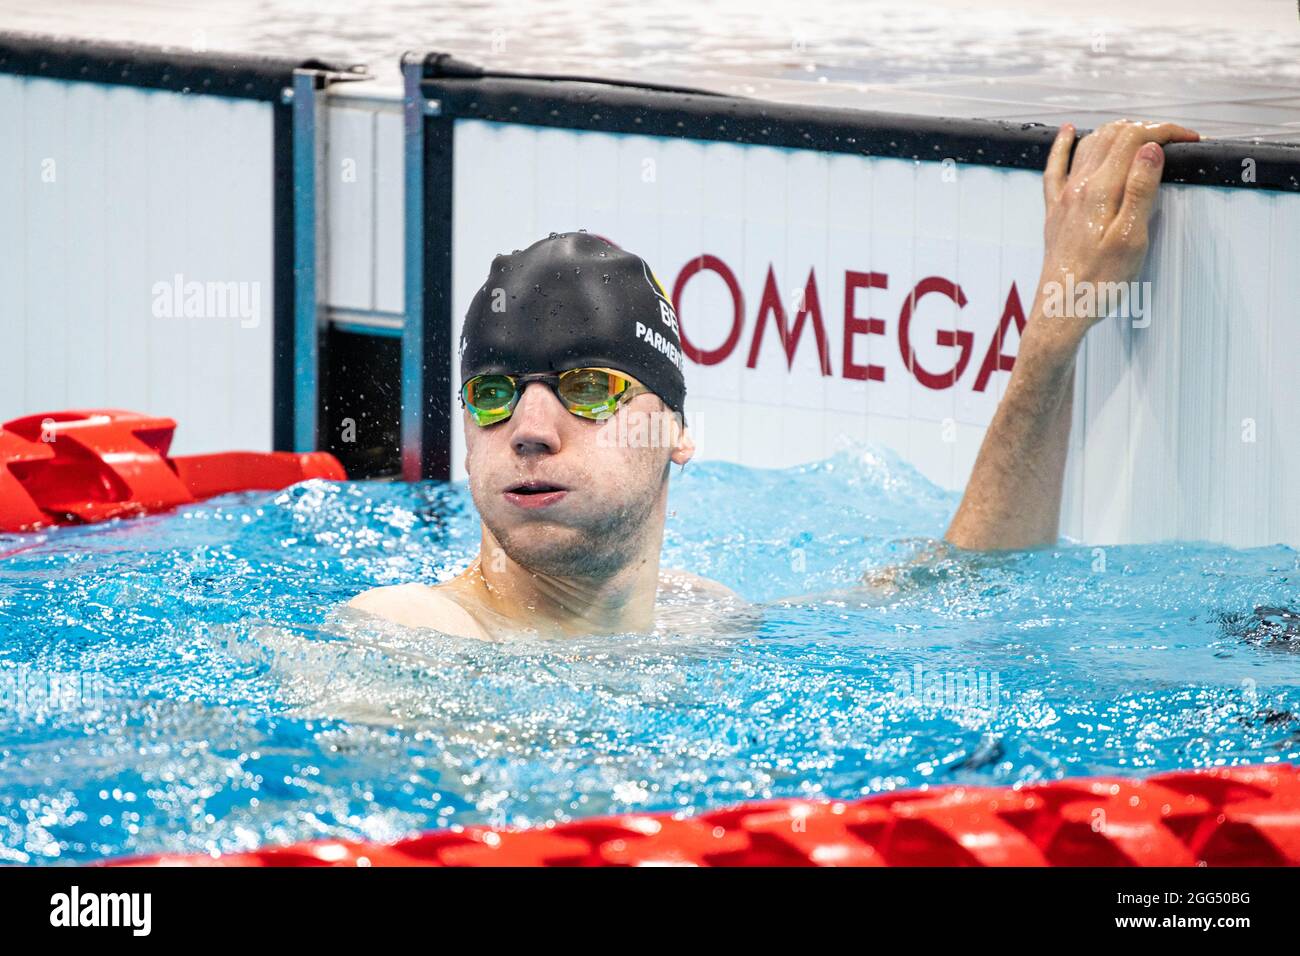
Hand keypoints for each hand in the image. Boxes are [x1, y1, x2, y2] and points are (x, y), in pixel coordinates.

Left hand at [1032, 119, 1199, 351]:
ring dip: (1117, 132)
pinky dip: (1063, 145)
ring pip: (1088, 145)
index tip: (1189, 138)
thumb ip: (1140, 190)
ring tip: (1143, 133)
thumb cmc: (1099, 282)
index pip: (1134, 139)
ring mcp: (1063, 197)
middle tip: (1174, 139)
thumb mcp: (1132, 238)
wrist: (1062, 308)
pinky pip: (1055, 167)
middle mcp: (1078, 187)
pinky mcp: (1055, 210)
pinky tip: (1068, 132)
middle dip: (1147, 129)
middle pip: (1112, 136)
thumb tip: (1151, 149)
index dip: (1166, 131)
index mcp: (1100, 191)